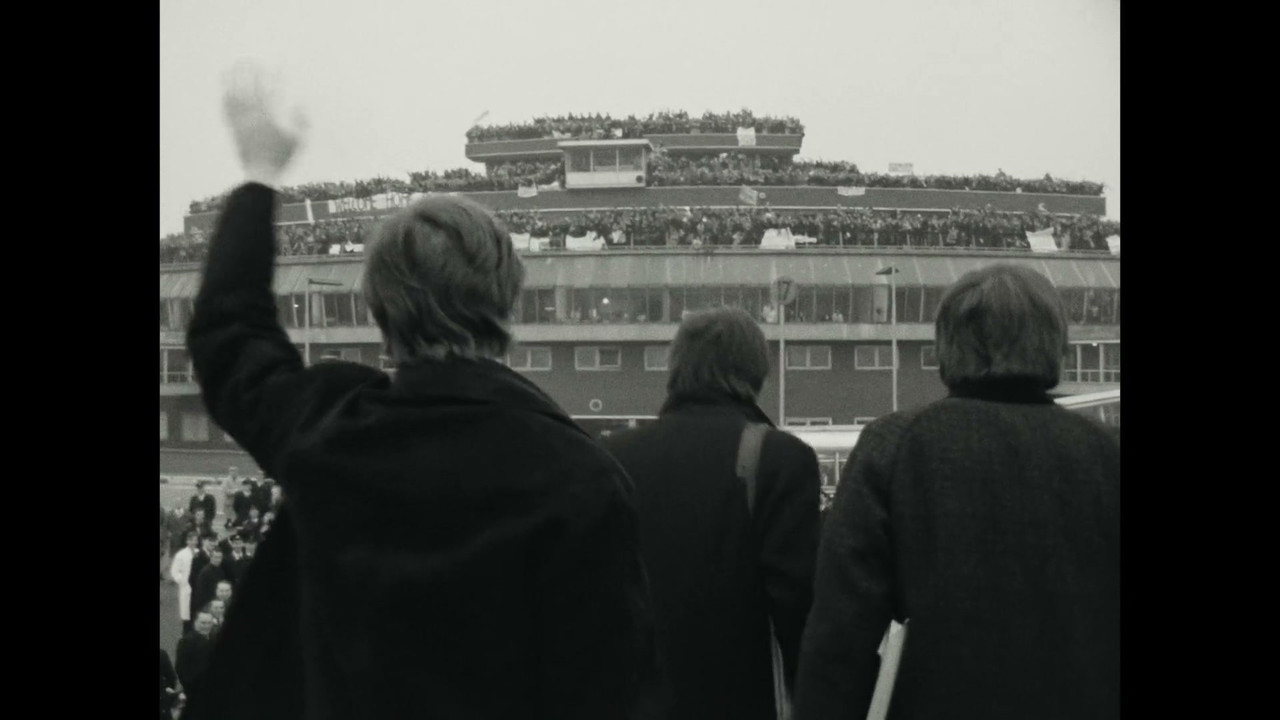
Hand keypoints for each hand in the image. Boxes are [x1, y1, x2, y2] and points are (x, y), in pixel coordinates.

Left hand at [222, 61, 306, 186]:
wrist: (261, 174)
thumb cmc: (282, 158)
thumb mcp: (298, 141)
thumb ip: (301, 122)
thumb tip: (302, 104)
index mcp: (270, 118)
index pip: (272, 90)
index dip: (273, 76)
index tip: (274, 64)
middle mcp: (253, 116)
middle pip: (250, 87)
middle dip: (250, 71)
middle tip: (250, 59)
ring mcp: (241, 121)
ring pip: (235, 94)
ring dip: (234, 79)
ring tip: (233, 67)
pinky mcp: (233, 128)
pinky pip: (227, 108)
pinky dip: (225, 95)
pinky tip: (224, 87)